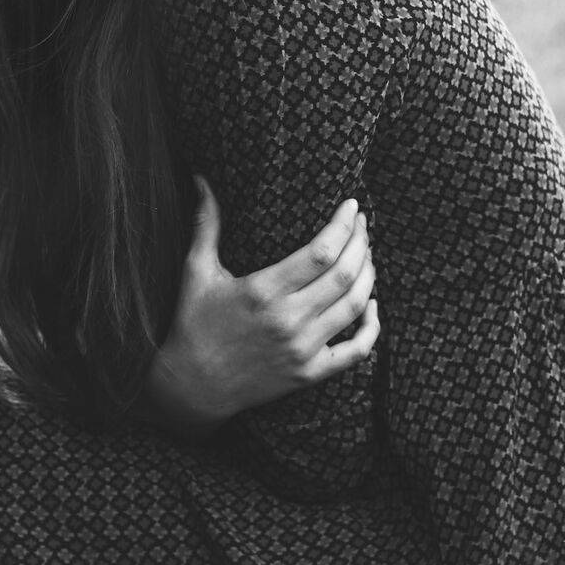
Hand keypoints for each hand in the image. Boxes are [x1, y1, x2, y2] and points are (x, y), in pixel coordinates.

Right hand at [142, 178, 379, 435]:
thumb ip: (205, 224)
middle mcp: (287, 320)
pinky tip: (372, 306)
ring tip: (367, 253)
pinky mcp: (309, 373)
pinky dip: (372, 327)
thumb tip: (201, 179)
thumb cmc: (193, 322)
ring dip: (369, 276)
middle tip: (363, 223)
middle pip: (345, 275)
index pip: (320, 252)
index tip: (351, 205)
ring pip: (354, 307)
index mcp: (262, 290)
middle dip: (361, 243)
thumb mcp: (195, 271)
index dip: (343, 226)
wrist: (194, 385)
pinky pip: (356, 351)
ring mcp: (302, 349)